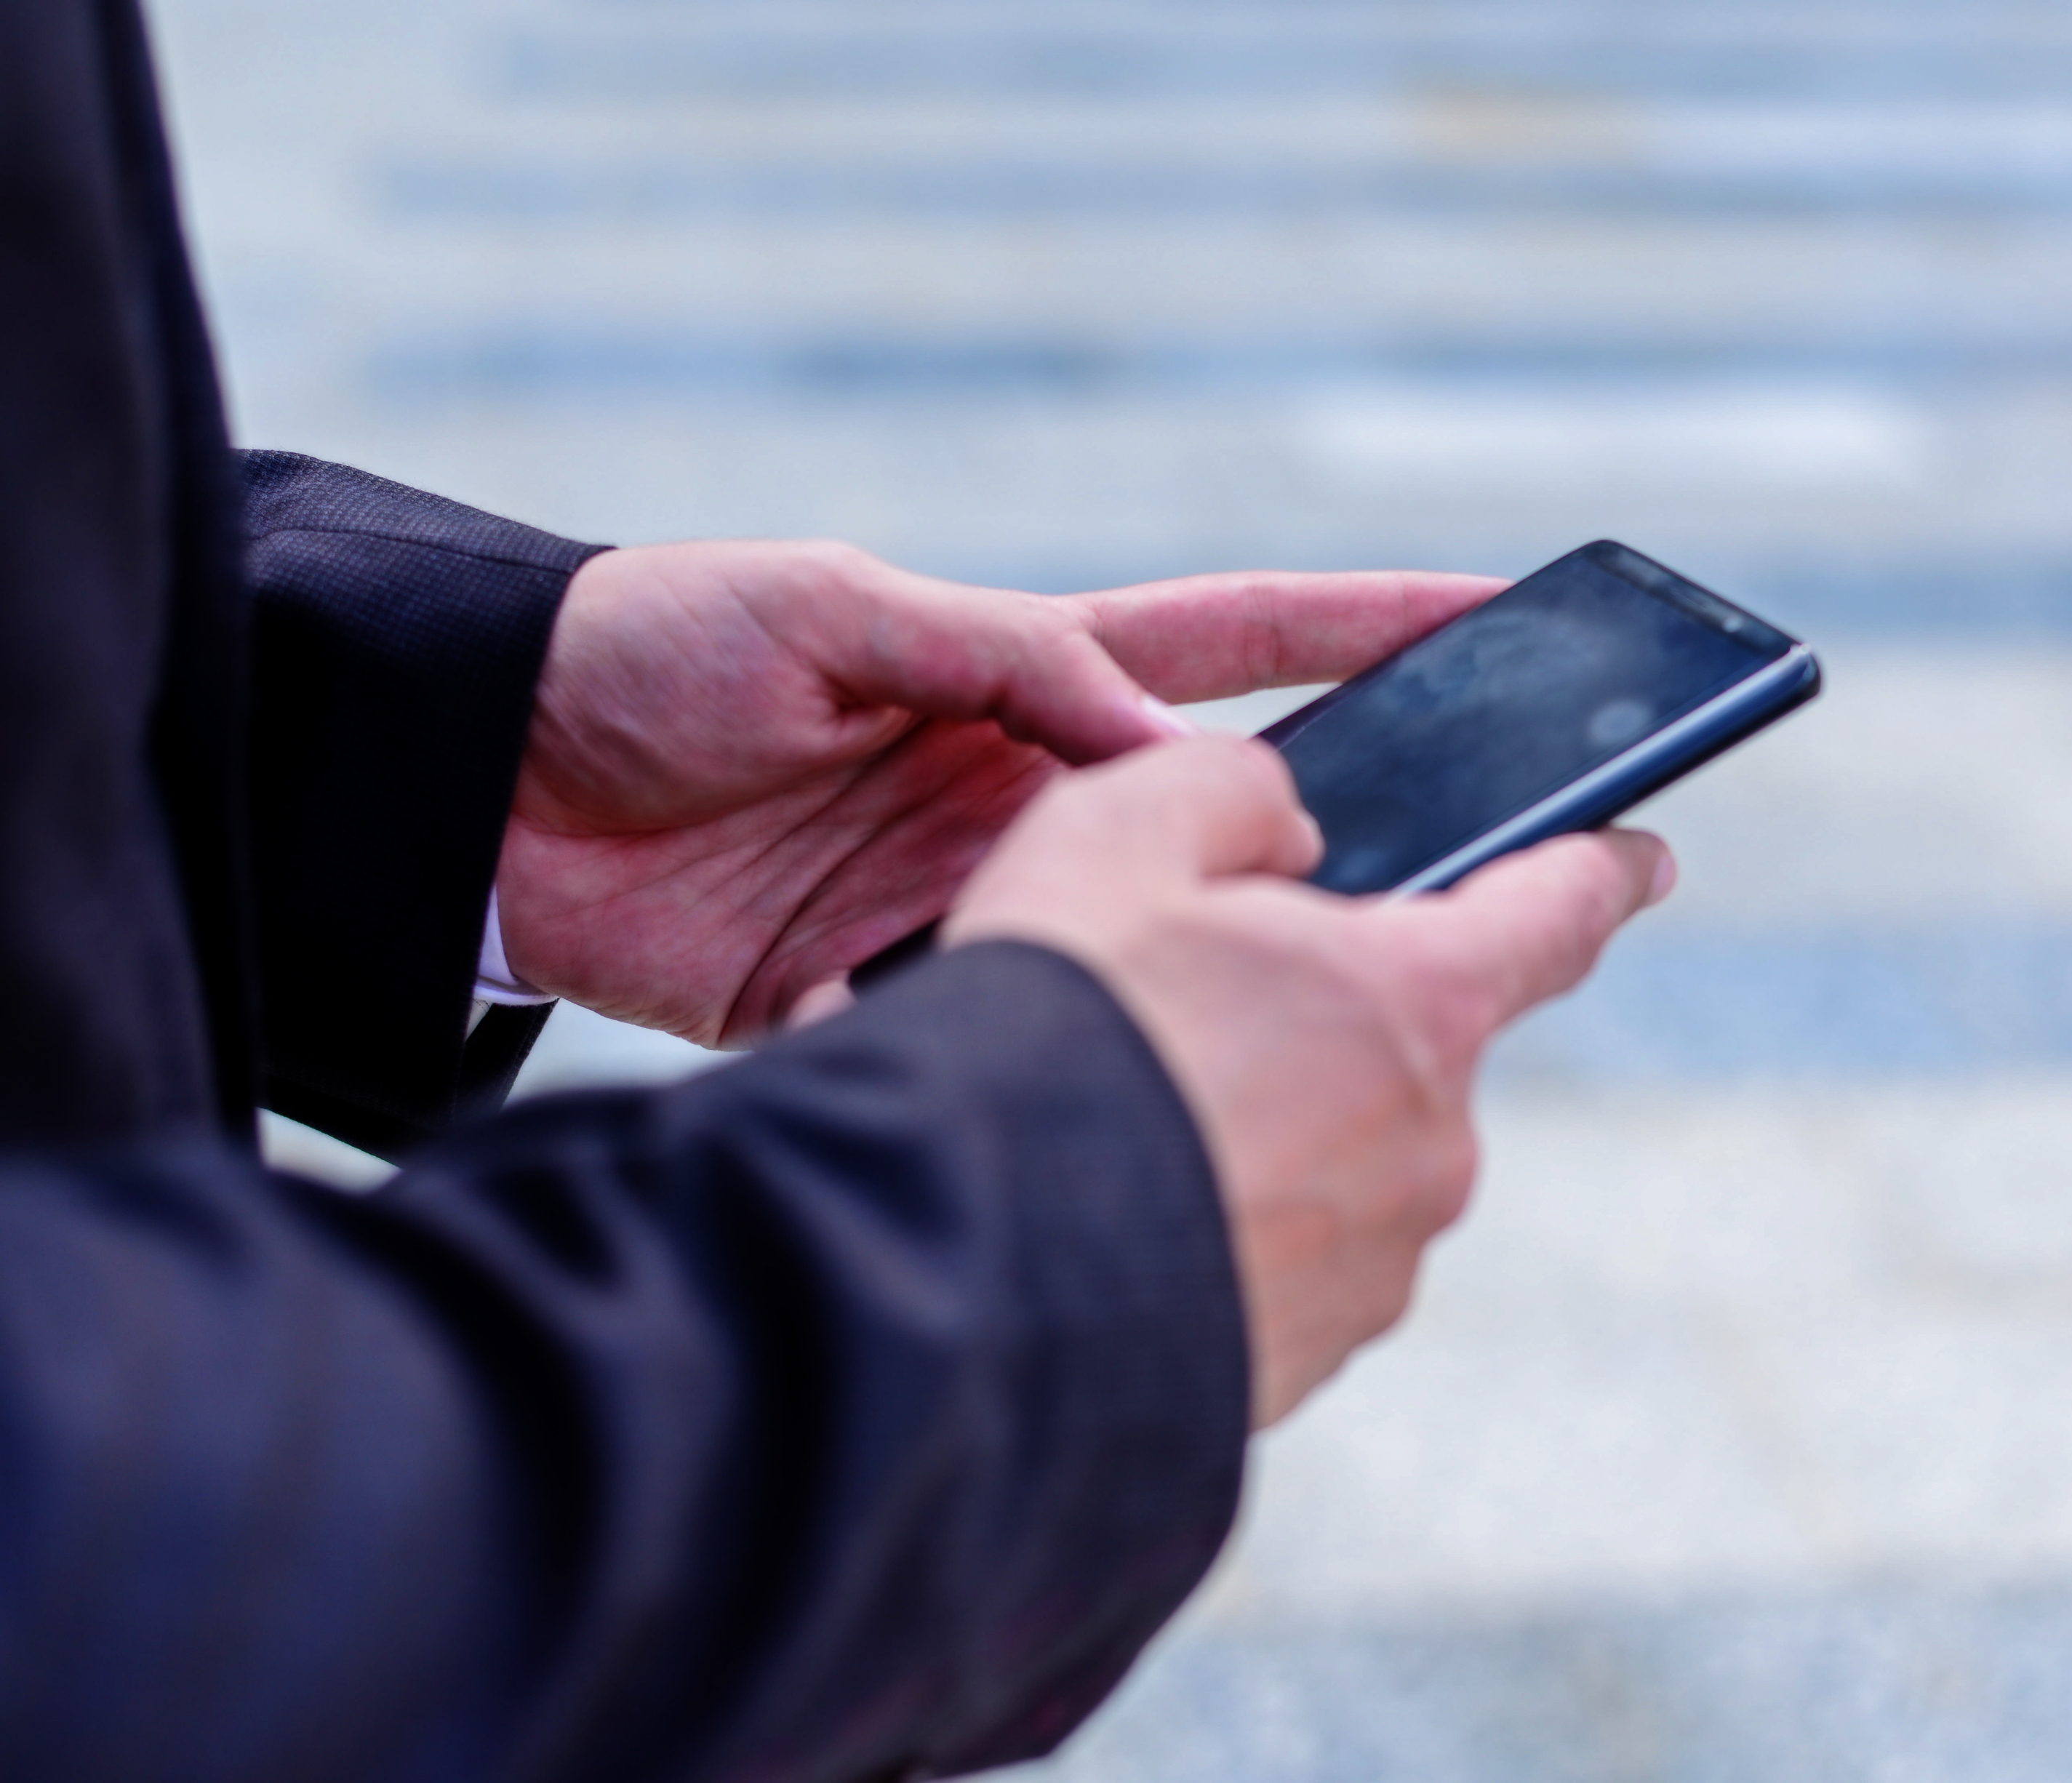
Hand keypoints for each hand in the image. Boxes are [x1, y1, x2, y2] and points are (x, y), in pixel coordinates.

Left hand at [497, 542, 1501, 1043]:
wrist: (479, 783)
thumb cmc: (654, 644)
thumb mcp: (839, 609)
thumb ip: (1012, 665)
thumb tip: (1180, 754)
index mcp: (1026, 677)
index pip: (1239, 646)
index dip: (1372, 629)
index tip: (1502, 617)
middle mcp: (1023, 795)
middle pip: (1219, 827)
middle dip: (1342, 854)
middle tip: (1470, 880)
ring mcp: (964, 905)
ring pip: (1125, 957)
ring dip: (1181, 988)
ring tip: (1272, 1024)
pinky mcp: (884, 1003)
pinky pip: (988, 1045)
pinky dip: (1020, 1069)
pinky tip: (1064, 1094)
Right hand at [944, 737, 1673, 1426]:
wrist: (958, 1274)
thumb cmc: (1050, 1033)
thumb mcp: (1116, 833)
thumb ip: (1229, 792)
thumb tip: (1285, 835)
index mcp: (1417, 1002)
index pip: (1554, 911)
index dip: (1597, 870)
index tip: (1640, 860)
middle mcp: (1428, 1147)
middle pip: (1398, 1047)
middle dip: (1309, 1020)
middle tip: (1168, 1009)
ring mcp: (1371, 1274)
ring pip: (1328, 1165)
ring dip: (1248, 1138)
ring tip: (1110, 1127)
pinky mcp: (1298, 1368)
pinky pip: (1270, 1269)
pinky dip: (1208, 1237)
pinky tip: (1104, 1220)